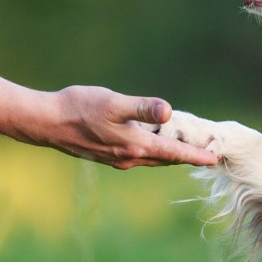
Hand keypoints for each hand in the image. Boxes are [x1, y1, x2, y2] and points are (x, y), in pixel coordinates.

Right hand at [39, 86, 217, 168]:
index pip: (174, 152)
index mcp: (135, 145)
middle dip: (187, 157)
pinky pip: (138, 157)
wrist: (45, 123)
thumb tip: (168, 111)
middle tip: (207, 154)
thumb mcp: (113, 102)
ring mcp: (117, 159)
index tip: (215, 158)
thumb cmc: (78, 108)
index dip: (196, 155)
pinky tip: (152, 145)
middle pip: (166, 158)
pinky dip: (152, 152)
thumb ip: (142, 107)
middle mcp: (129, 158)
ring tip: (186, 151)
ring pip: (152, 159)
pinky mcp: (106, 156)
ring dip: (170, 156)